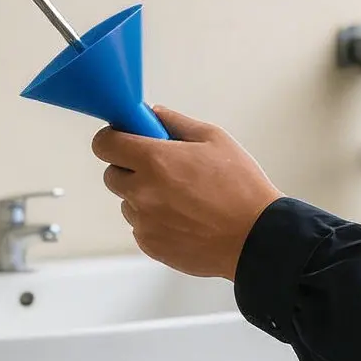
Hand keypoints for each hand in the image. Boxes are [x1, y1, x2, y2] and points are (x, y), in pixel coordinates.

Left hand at [91, 106, 281, 279]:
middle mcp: (142, 191)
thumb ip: (177, 123)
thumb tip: (153, 114)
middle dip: (130, 168)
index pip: (104, 144)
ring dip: (143, 197)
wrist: (256, 238)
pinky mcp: (150, 245)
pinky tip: (184, 218)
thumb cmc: (241, 188)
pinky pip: (140, 226)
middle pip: (112, 174)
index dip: (113, 139)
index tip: (126, 140)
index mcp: (154, 160)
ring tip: (181, 198)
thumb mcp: (215, 139)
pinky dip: (154, 221)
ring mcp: (144, 221)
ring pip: (128, 202)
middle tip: (161, 169)